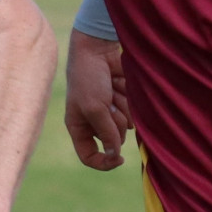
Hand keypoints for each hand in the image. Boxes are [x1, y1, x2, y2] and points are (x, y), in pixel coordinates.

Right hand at [64, 30, 129, 169]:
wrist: (98, 49)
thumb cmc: (89, 78)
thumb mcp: (95, 108)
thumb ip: (107, 133)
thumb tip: (115, 154)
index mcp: (78, 127)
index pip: (89, 156)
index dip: (103, 162)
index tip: (119, 159)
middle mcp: (94, 122)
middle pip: (114, 140)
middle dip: (116, 122)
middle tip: (108, 103)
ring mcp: (109, 112)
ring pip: (127, 125)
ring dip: (123, 107)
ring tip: (113, 89)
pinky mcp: (122, 101)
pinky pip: (133, 111)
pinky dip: (129, 98)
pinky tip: (120, 84)